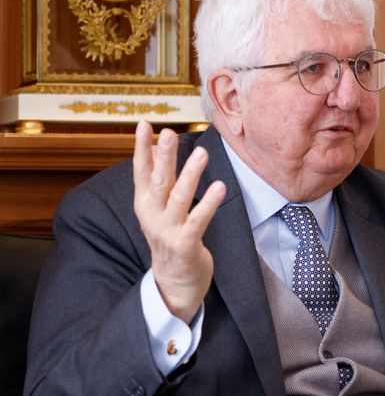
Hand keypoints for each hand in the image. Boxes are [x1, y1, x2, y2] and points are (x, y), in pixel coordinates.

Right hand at [133, 121, 225, 322]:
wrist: (174, 283)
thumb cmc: (170, 238)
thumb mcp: (159, 208)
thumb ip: (159, 180)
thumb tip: (158, 147)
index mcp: (145, 204)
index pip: (141, 172)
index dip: (142, 148)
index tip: (144, 124)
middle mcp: (153, 216)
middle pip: (158, 181)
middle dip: (164, 157)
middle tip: (169, 133)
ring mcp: (168, 231)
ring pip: (179, 198)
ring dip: (190, 175)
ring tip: (201, 153)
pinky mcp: (186, 244)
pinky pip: (198, 220)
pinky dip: (209, 203)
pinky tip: (220, 187)